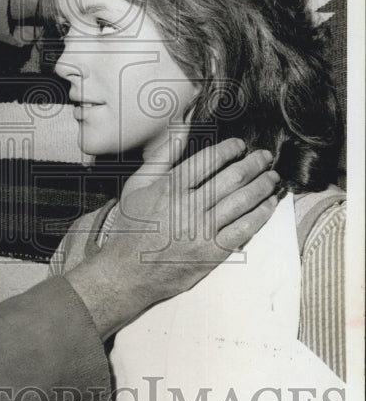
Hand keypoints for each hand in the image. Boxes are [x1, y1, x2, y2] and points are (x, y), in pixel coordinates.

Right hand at [65, 138, 278, 338]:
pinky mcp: (213, 253)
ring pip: (243, 201)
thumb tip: (182, 129)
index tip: (239, 145)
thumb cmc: (132, 226)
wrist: (128, 271)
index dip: (229, 149)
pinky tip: (268, 204)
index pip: (209, 159)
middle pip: (233, 178)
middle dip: (254, 163)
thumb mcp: (137, 185)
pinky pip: (245, 229)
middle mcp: (188, 206)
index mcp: (170, 187)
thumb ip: (162, 156)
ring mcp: (202, 231)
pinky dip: (261, 214)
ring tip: (272, 178)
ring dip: (263, 186)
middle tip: (264, 157)